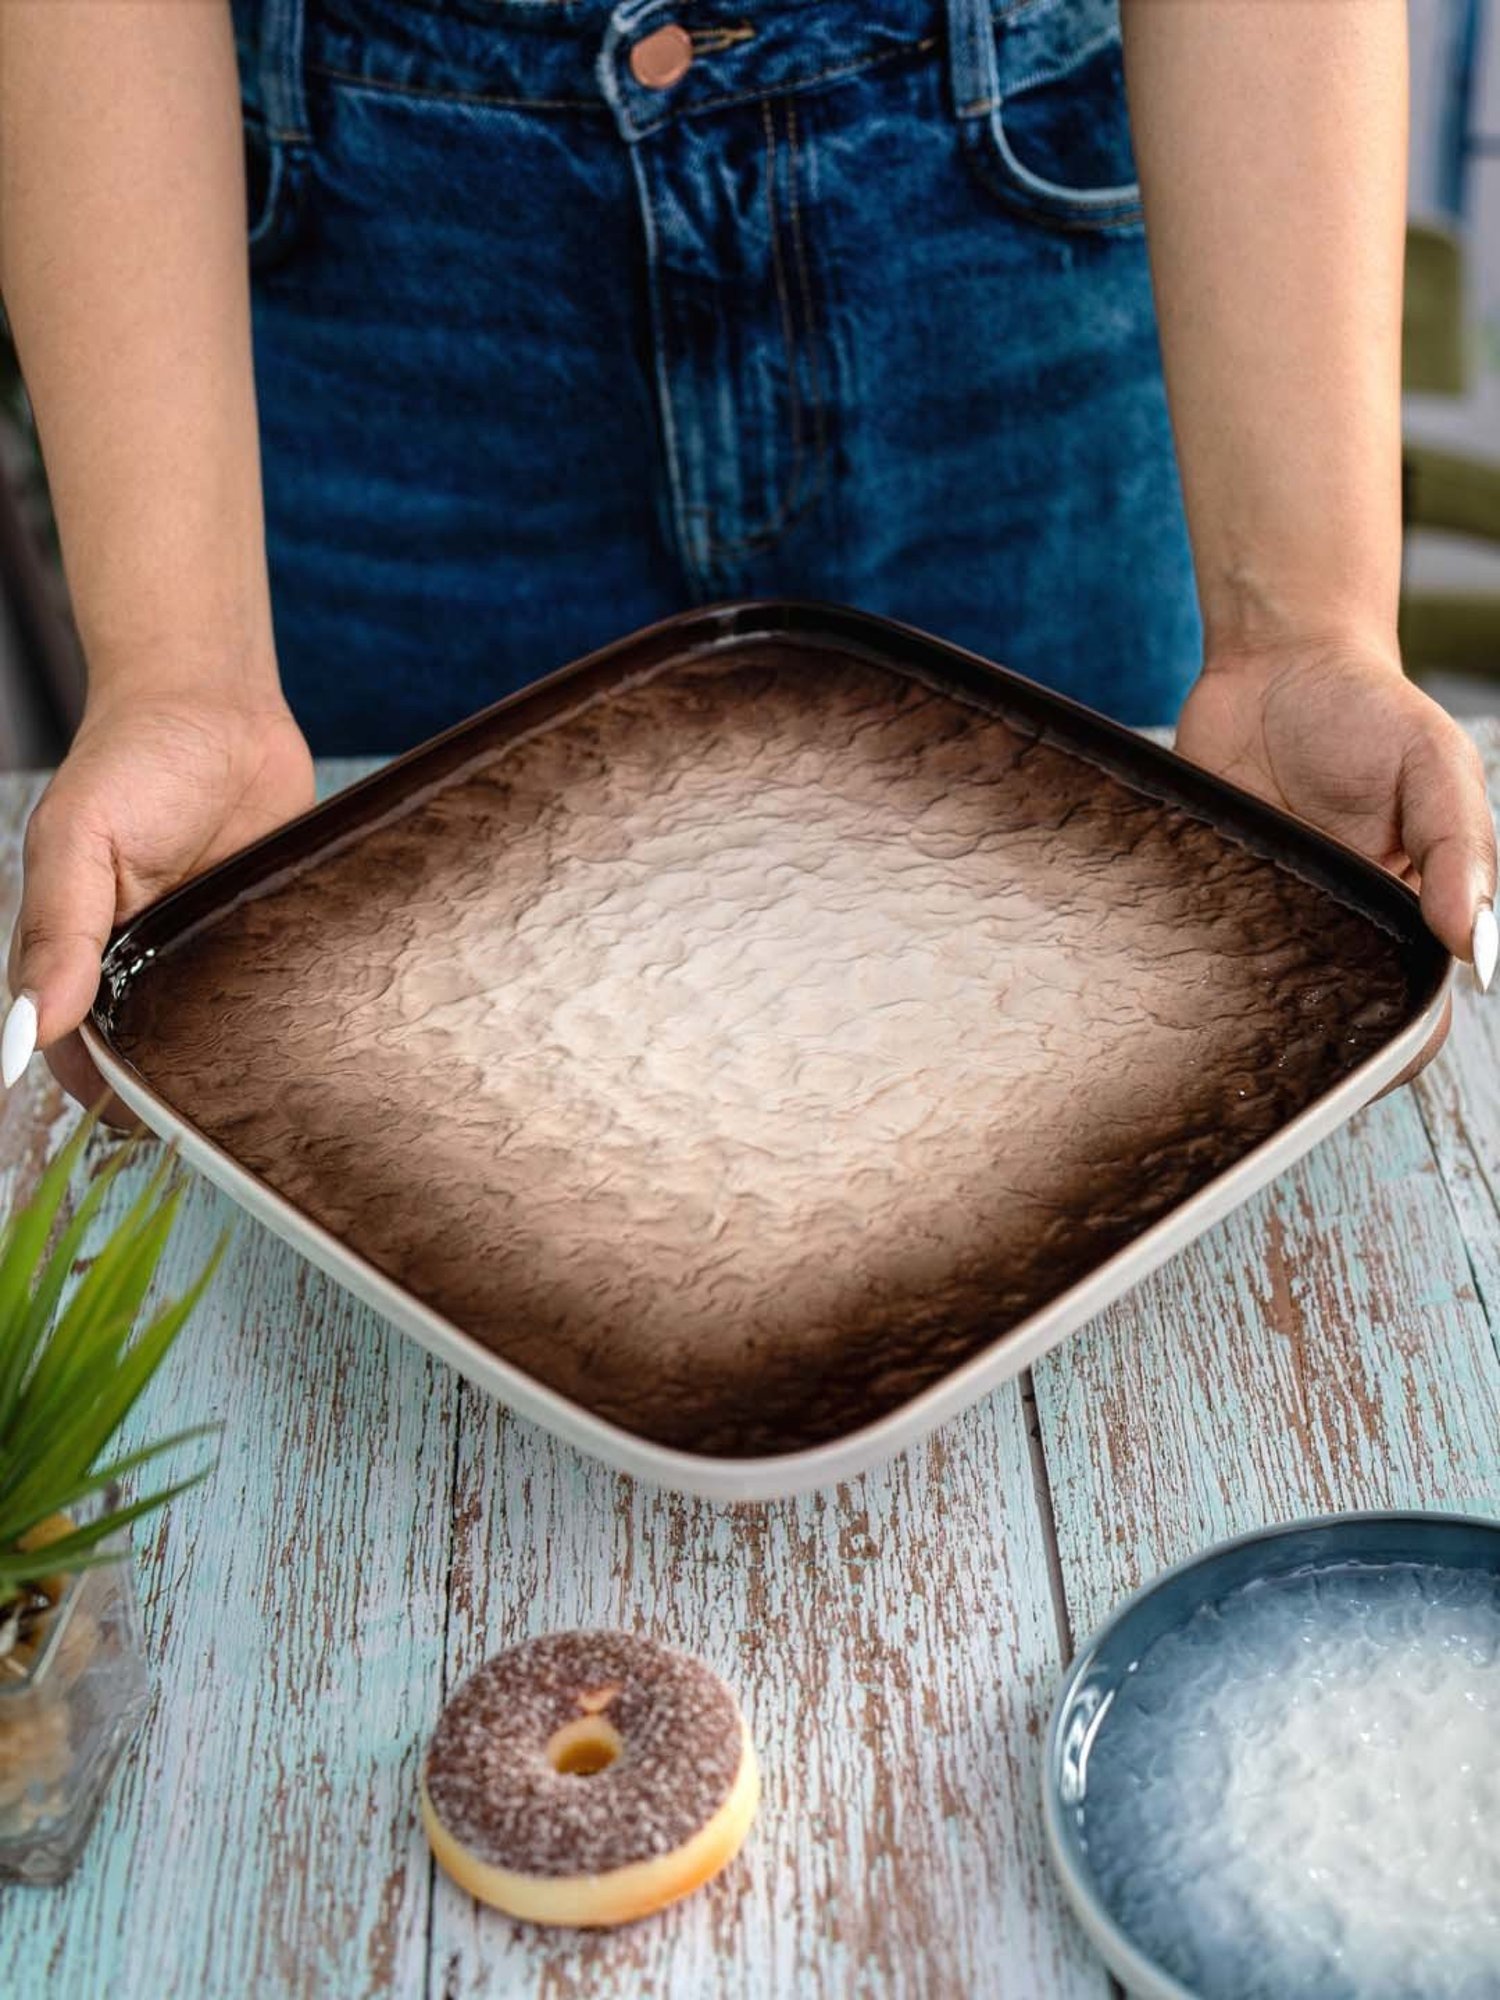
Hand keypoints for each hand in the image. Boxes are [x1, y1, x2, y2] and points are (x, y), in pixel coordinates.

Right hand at [6, 684, 314, 1105]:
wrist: (220, 706)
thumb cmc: (132, 759)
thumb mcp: (77, 838)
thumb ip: (52, 933)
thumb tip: (25, 1033)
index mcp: (81, 957)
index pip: (86, 1057)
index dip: (109, 1095)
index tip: (146, 1123)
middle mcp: (146, 968)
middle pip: (159, 1063)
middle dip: (183, 1093)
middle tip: (222, 1116)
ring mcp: (212, 958)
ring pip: (223, 1040)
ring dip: (242, 1062)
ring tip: (273, 1090)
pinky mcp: (272, 937)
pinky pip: (285, 993)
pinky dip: (299, 1013)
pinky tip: (321, 1034)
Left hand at [1175, 639, 1495, 1076]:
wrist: (1274, 660)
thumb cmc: (1368, 709)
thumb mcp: (1434, 767)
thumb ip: (1460, 851)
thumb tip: (1476, 945)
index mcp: (1410, 912)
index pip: (1414, 1011)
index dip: (1398, 1044)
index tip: (1370, 1053)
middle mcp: (1341, 927)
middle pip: (1332, 1020)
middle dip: (1312, 1046)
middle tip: (1283, 1044)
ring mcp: (1272, 916)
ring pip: (1260, 999)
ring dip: (1245, 1015)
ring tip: (1227, 1022)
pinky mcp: (1208, 894)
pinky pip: (1196, 950)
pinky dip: (1184, 965)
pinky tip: (1174, 974)